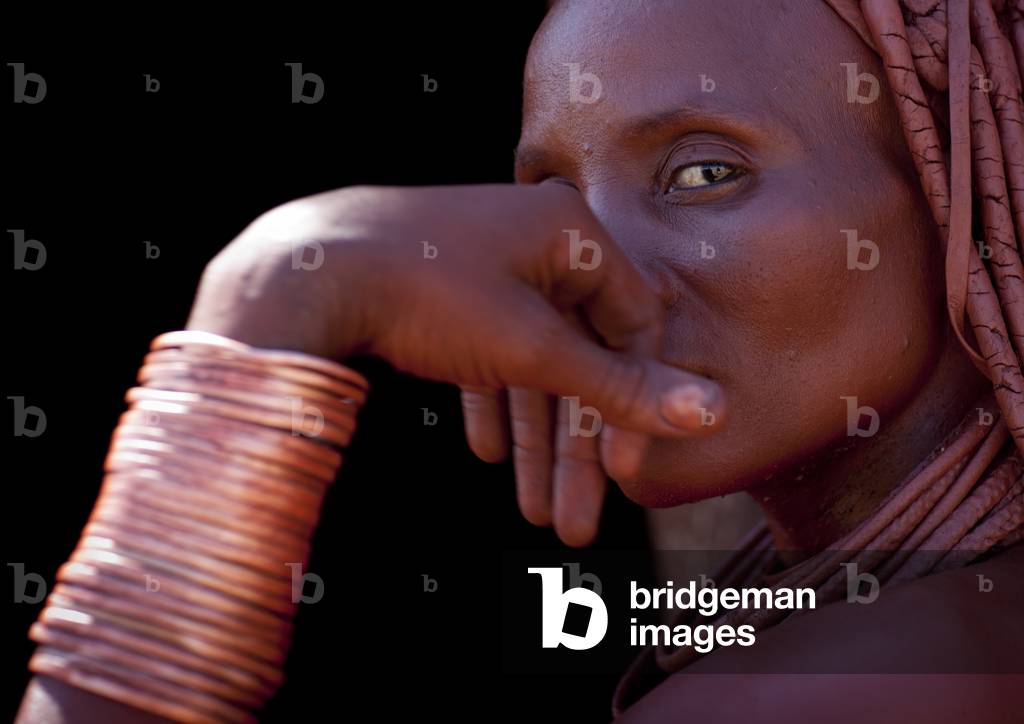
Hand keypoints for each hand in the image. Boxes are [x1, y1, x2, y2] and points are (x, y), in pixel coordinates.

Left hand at [187, 183, 726, 544]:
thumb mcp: (533, 348)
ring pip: (530, 363)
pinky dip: (491, 401)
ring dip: (532, 440)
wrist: (306, 270)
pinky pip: (488, 353)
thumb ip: (620, 386)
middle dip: (574, 447)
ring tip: (532, 511)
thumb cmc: (427, 290)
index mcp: (571, 232)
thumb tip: (710, 410)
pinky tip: (486, 453)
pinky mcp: (448, 288)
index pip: (634, 325)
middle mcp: (536, 241)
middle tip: (574, 521)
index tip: (623, 472)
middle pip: (579, 356)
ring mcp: (489, 264)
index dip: (636, 403)